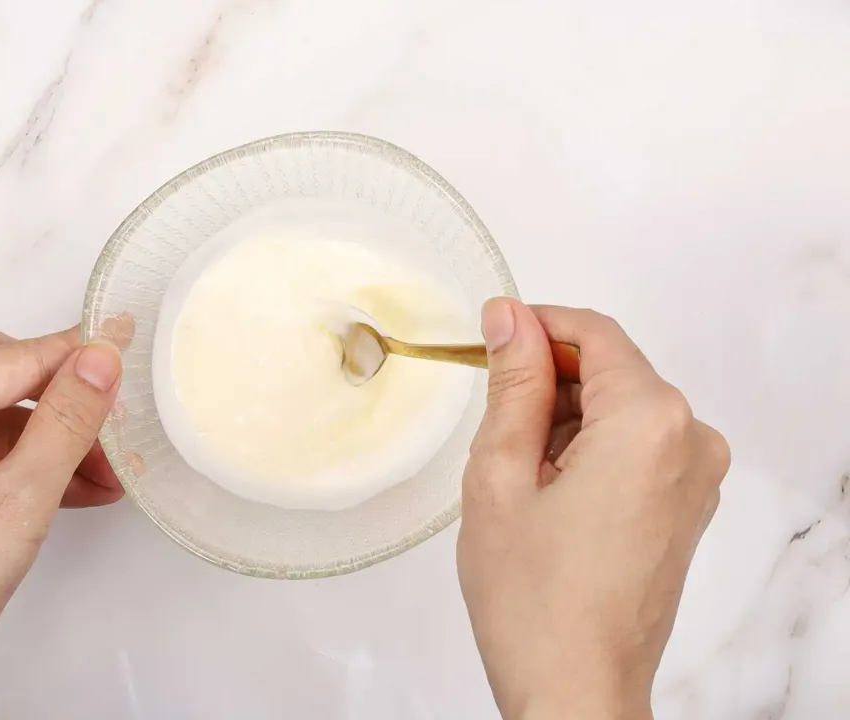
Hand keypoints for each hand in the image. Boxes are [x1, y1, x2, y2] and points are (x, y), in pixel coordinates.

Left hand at [0, 326, 125, 719]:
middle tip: (123, 429)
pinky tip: (77, 492)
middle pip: (6, 380)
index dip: (77, 357)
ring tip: (109, 476)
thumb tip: (100, 360)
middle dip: (68, 407)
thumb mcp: (16, 500)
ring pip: (1, 419)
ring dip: (56, 443)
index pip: (15, 356)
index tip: (132, 352)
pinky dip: (30, 468)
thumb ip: (64, 423)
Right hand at [457, 300, 729, 719]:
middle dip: (548, 381)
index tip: (490, 338)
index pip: (594, 334)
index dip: (535, 327)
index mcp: (649, 421)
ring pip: (621, 408)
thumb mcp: (501, 473)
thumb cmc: (532, 597)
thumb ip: (513, 383)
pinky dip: (591, 449)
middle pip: (612, 370)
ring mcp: (697, 476)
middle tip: (493, 426)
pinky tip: (550, 493)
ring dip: (566, 420)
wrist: (575, 689)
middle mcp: (691, 440)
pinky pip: (638, 446)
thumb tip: (510, 317)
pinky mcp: (689, 505)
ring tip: (519, 478)